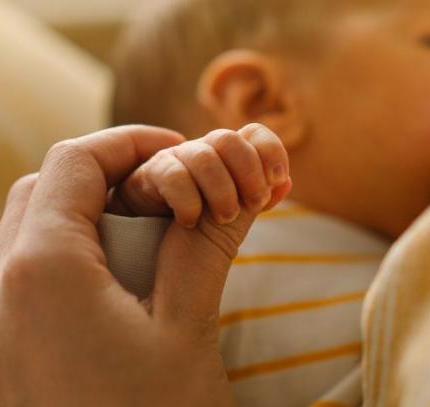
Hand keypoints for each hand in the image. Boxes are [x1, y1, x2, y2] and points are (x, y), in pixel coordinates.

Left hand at [0, 125, 290, 406]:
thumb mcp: (187, 333)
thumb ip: (199, 247)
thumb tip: (229, 188)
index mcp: (41, 271)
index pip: (74, 161)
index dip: (131, 144)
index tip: (180, 154)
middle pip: (36, 199)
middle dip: (98, 186)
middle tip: (160, 205)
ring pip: (11, 253)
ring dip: (66, 236)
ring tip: (128, 261)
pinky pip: (0, 309)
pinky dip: (43, 289)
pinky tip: (88, 321)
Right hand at [108, 124, 291, 227]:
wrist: (141, 248)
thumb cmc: (191, 233)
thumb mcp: (231, 218)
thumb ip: (256, 200)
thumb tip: (288, 183)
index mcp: (225, 159)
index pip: (254, 134)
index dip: (270, 151)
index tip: (277, 179)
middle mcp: (200, 153)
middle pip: (229, 139)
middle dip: (248, 171)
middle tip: (253, 204)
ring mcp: (172, 162)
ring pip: (204, 156)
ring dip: (221, 189)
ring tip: (223, 217)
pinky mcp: (144, 177)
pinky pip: (173, 176)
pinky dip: (188, 200)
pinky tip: (189, 222)